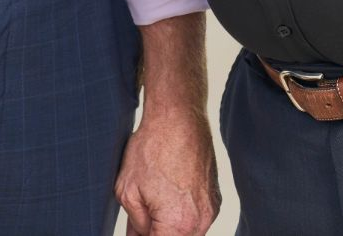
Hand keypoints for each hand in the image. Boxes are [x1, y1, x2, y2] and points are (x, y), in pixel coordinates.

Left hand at [115, 105, 219, 235]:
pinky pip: (197, 217)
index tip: (137, 231)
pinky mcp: (215, 198)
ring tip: (154, 199)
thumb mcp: (128, 190)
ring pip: (187, 231)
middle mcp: (200, 222)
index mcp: (178, 225)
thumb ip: (135, 223)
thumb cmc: (152, 148)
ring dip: (171, 224)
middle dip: (157, 231)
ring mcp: (211, 211)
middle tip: (141, 220)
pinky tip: (168, 192)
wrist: (177, 118)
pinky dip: (182, 212)